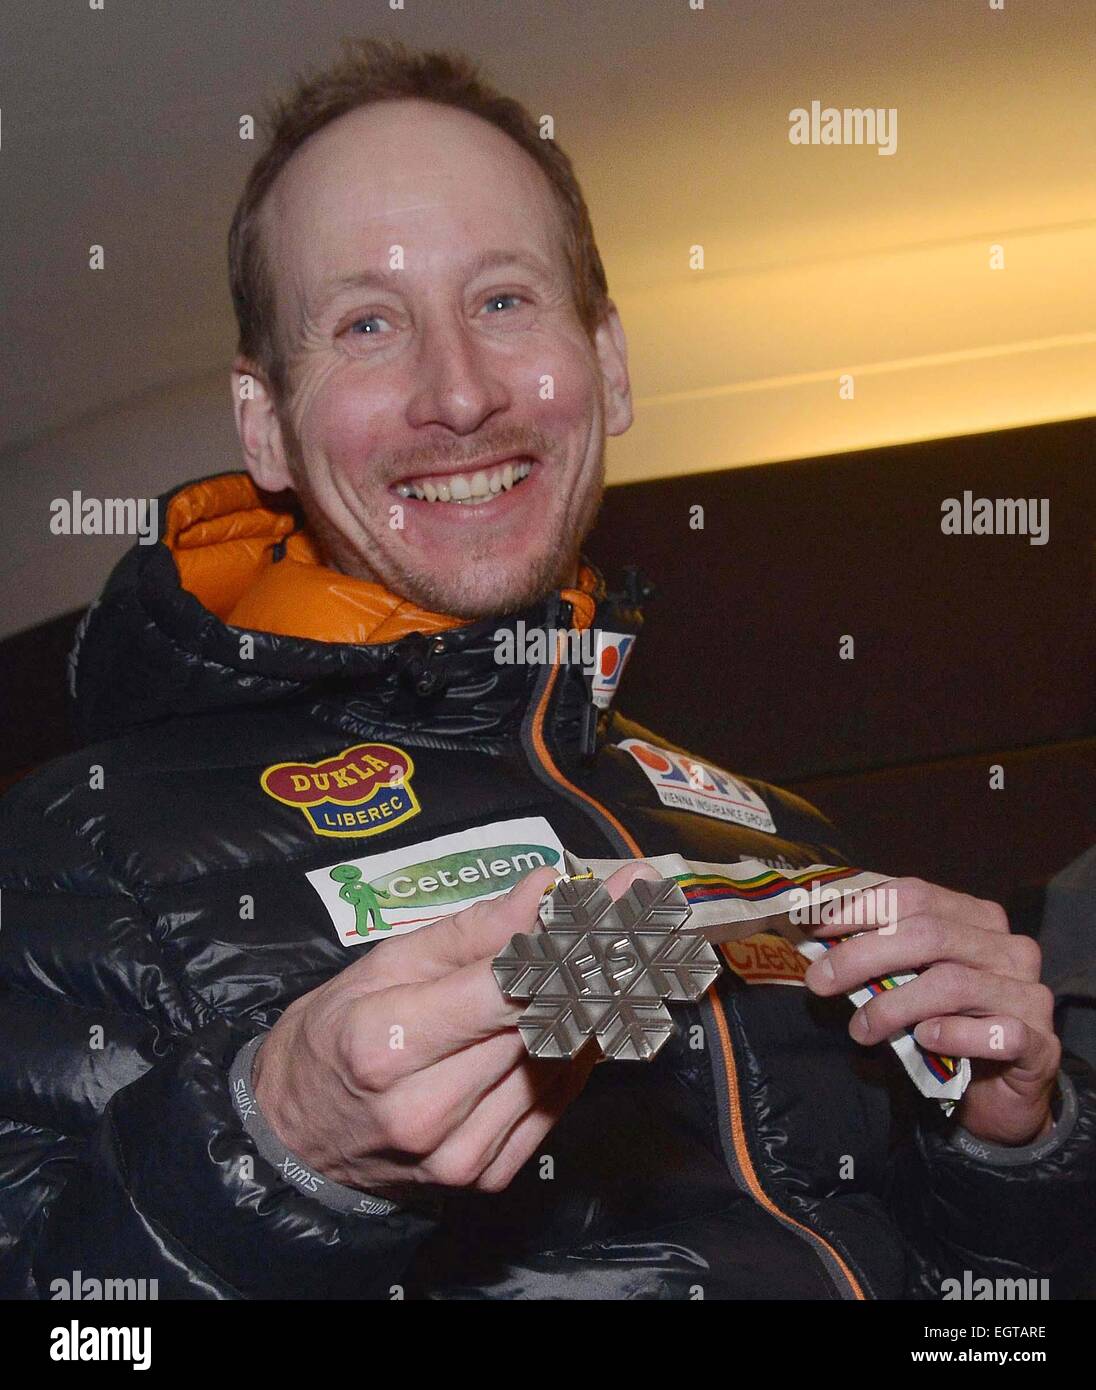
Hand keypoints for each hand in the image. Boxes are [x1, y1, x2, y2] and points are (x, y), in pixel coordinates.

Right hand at [253, 860, 657, 1196]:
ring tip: (624, 948)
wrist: (299, 1138)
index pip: (505, 986)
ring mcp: (462, 1152)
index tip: (619, 896)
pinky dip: (577, 1049)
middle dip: (602, 956)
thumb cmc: (334, 1036)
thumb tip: (546, 890)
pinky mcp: (487, 1174)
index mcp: (387, 1045)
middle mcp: (428, 1109)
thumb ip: (471, 932)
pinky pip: (556, 1099)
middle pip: (544, 1020)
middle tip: (641, 905)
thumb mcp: (382, 965)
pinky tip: (585, 1010)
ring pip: (561, 1060)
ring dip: (601, 999)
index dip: (572, 938)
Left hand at [803, 877, 1060, 1145]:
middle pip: (927, 934)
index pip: (912, 894)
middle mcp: (1007, 946)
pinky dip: (951, 1035)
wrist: (1001, 1094)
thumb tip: (813, 935)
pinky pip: (994, 1032)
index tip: (810, 925)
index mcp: (975, 918)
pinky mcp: (1039, 1043)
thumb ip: (876, 954)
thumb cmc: (945, 1026)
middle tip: (819, 981)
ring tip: (859, 1030)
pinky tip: (924, 1041)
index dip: (858, 907)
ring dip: (892, 1006)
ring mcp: (1028, 993)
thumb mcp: (907, 981)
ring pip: (950, 983)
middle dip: (862, 955)